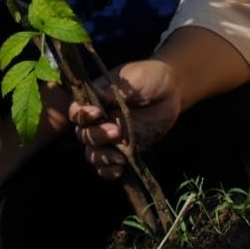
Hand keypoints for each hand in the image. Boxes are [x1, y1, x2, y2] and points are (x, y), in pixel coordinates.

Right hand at [71, 59, 180, 177]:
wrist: (172, 91)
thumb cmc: (150, 77)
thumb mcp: (136, 77)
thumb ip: (118, 90)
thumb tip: (99, 99)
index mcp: (96, 100)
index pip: (77, 111)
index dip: (82, 115)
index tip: (97, 114)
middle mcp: (98, 120)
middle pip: (84, 135)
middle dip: (97, 136)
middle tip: (117, 132)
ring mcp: (110, 137)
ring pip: (93, 154)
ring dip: (102, 157)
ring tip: (120, 156)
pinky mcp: (123, 150)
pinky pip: (107, 167)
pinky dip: (109, 171)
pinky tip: (120, 168)